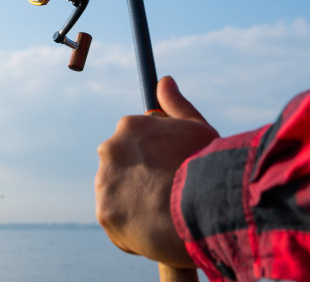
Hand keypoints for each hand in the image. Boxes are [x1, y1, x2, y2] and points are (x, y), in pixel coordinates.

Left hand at [95, 76, 218, 267]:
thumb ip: (176, 105)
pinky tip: (156, 228)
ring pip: (117, 194)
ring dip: (134, 203)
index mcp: (129, 127)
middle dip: (140, 178)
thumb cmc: (206, 165)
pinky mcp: (104, 212)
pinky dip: (132, 228)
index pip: (135, 141)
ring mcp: (104, 181)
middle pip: (122, 166)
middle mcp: (109, 149)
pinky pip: (116, 222)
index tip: (170, 170)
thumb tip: (164, 81)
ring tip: (165, 213)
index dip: (155, 158)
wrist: (205, 207)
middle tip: (167, 193)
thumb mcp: (197, 128)